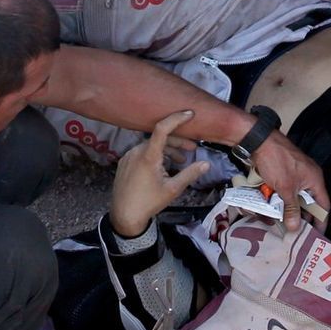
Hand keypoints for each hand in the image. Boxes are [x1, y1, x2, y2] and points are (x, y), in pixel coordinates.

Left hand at [109, 111, 206, 238]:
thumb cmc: (149, 202)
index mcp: (148, 156)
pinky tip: (163, 168)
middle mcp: (136, 152)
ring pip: (151, 146)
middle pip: (159, 139)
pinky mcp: (124, 163)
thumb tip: (206, 163)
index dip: (176, 118)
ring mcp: (128, 157)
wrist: (124, 216)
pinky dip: (155, 156)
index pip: (162, 128)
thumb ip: (190, 174)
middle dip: (177, 142)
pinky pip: (142, 153)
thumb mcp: (173, 189)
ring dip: (167, 151)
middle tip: (192, 149)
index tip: (190, 114)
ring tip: (180, 162)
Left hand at [250, 130, 330, 230]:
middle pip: (309, 202)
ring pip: (295, 197)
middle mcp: (308, 177)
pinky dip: (280, 200)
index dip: (321, 221)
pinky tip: (272, 210)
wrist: (259, 141)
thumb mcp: (286, 189)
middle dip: (302, 217)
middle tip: (296, 233)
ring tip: (283, 224)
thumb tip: (296, 228)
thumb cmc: (277, 161)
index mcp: (315, 179)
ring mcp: (295, 174)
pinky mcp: (283, 173)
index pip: (323, 205)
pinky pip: (285, 191)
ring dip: (289, 209)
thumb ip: (292, 209)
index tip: (316, 235)